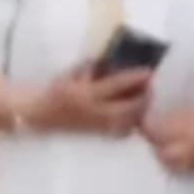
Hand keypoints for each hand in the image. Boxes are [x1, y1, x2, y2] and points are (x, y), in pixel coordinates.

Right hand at [26, 67, 151, 136]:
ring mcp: (98, 125)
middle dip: (144, 97)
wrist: (42, 115)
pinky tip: (136, 113)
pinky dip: (132, 121)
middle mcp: (95, 112)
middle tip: (151, 86)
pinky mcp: (100, 133)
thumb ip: (93, 66)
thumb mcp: (73, 72)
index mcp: (86, 94)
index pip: (116, 85)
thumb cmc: (57, 91)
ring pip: (128, 121)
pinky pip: (122, 130)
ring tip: (146, 98)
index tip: (148, 71)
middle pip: (128, 108)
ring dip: (141, 110)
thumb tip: (113, 59)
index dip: (134, 78)